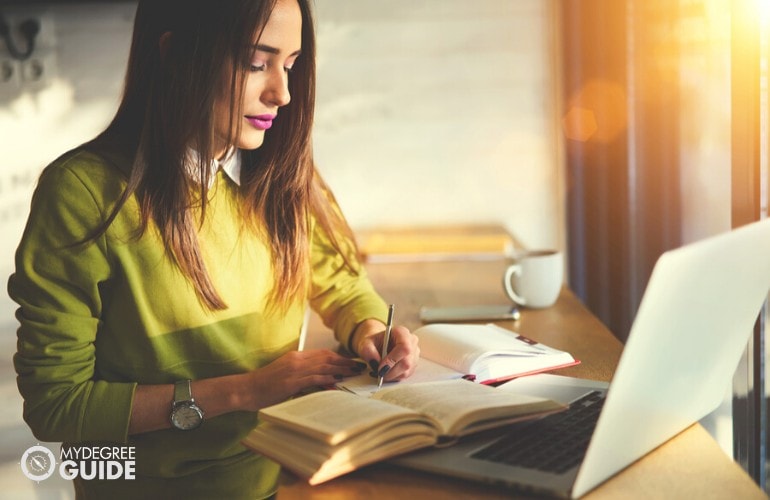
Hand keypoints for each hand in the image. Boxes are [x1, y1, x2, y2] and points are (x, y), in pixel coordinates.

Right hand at [240, 350, 364, 410]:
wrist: (246, 389)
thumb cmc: (263, 385)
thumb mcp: (284, 375)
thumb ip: (300, 375)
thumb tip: (317, 380)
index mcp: (295, 356)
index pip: (322, 353)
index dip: (338, 357)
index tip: (349, 361)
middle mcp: (297, 360)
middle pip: (326, 357)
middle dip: (344, 361)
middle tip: (358, 366)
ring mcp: (294, 370)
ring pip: (323, 366)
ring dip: (340, 369)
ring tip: (353, 372)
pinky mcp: (291, 381)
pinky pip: (313, 378)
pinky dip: (327, 378)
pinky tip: (337, 381)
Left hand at [352, 320, 419, 382]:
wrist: (379, 345)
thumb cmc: (374, 343)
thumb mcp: (366, 344)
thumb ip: (368, 351)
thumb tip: (376, 363)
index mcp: (401, 332)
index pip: (404, 347)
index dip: (392, 360)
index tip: (380, 367)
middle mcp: (411, 341)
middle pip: (407, 362)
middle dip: (391, 371)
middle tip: (379, 373)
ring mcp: (415, 353)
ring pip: (407, 370)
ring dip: (392, 375)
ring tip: (382, 371)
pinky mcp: (414, 363)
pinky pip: (407, 374)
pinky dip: (395, 377)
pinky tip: (388, 372)